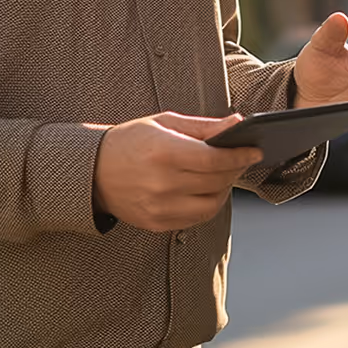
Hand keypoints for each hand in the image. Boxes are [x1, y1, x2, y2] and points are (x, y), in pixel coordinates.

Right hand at [91, 111, 260, 231]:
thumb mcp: (165, 123)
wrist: (92, 172)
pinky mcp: (156, 224)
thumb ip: (204, 126)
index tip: (256, 150)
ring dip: (225, 189)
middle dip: (235, 169)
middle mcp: (162, 183)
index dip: (240, 155)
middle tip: (242, 158)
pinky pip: (195, 219)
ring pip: (211, 205)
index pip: (215, 159)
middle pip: (216, 181)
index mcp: (164, 152)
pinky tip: (207, 189)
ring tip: (224, 174)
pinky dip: (208, 204)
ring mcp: (159, 208)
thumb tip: (238, 123)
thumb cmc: (131, 141)